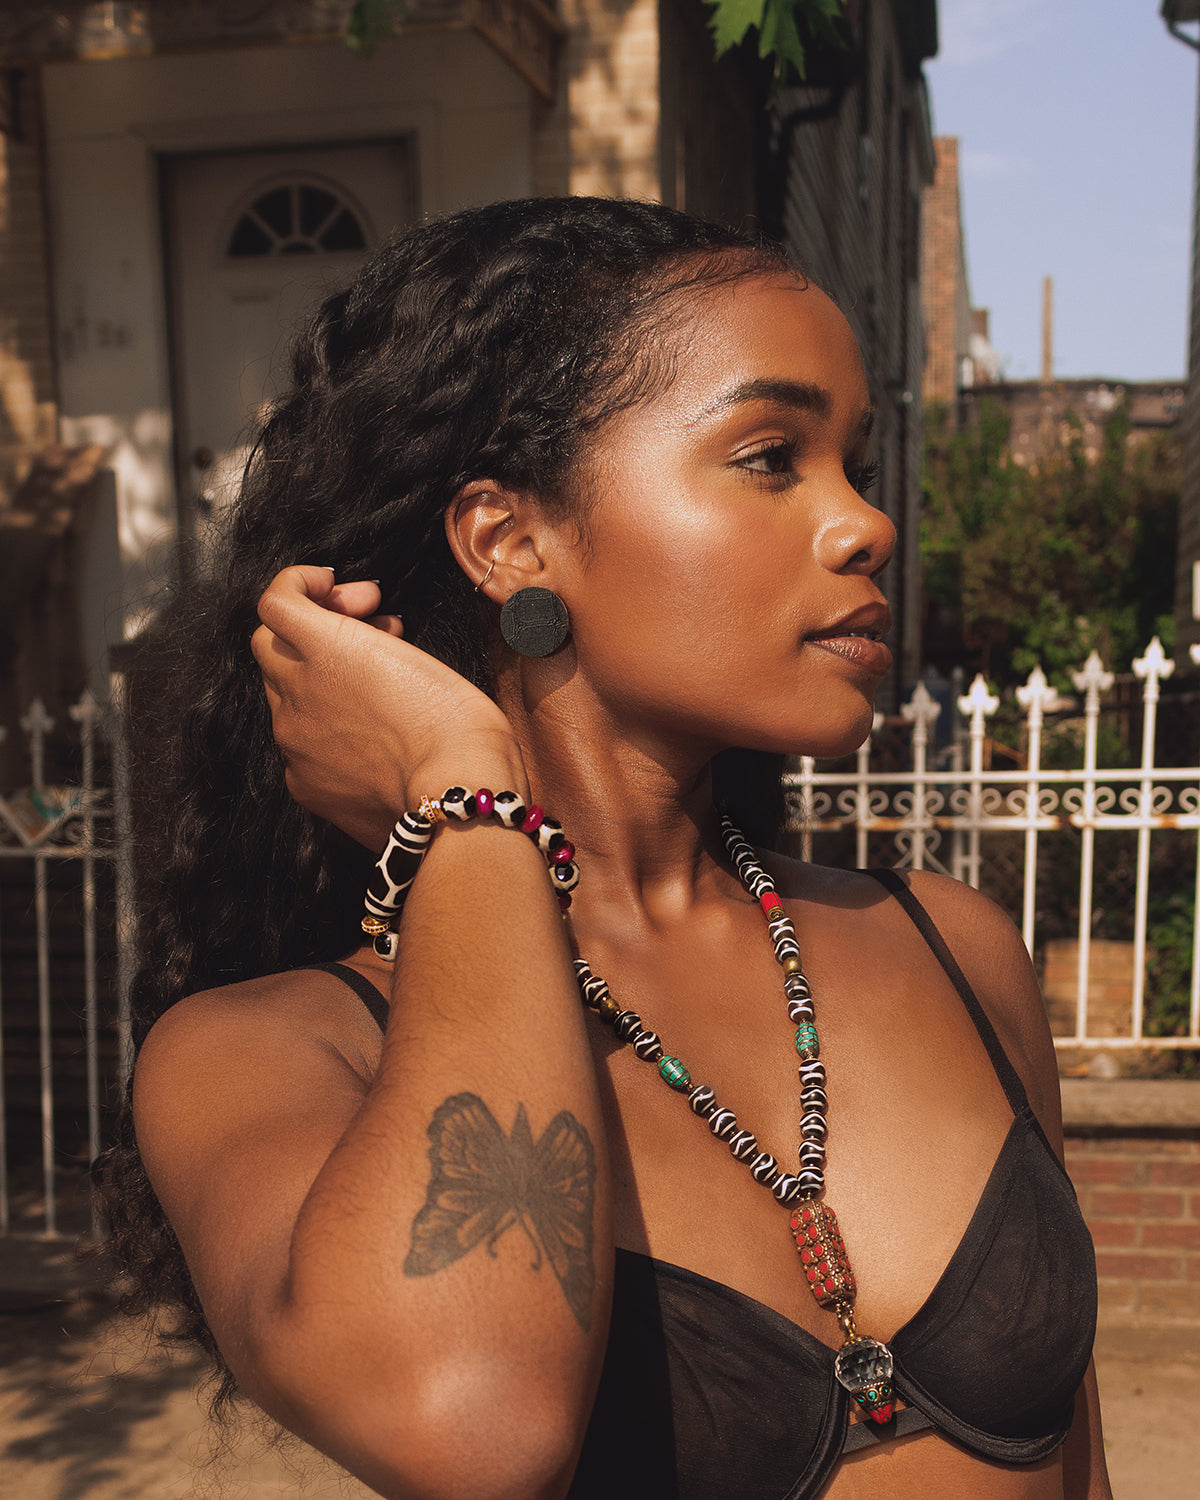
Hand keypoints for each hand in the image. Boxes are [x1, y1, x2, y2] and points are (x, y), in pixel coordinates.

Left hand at [252, 566, 526, 848]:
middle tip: (368, 627)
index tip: (333, 586)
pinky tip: (367, 738)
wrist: (458, 797)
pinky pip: (299, 746)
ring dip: (320, 680)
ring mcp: (294, 743)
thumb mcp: (416, 655)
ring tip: (378, 686)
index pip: (276, 601)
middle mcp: (296, 692)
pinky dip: (324, 731)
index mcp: (324, 649)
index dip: (303, 583)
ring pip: (285, 696)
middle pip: (272, 645)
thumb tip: (357, 635)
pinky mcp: (303, 784)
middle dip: (316, 628)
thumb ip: (367, 640)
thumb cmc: (456, 723)